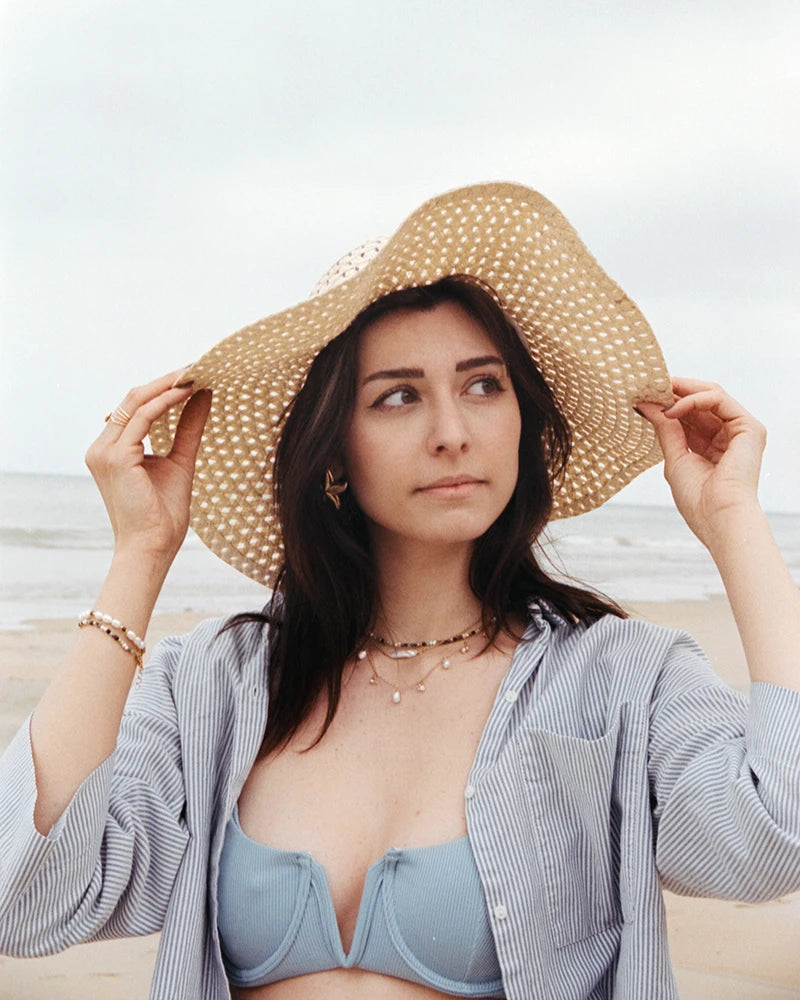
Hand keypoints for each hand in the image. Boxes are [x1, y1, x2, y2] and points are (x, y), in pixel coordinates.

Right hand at [85, 372, 211, 564]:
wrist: (152, 549)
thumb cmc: (163, 516)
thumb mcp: (180, 462)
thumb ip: (188, 429)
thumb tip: (204, 397)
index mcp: (111, 450)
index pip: (135, 407)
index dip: (163, 388)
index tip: (194, 375)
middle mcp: (101, 447)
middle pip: (133, 399)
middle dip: (167, 380)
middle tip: (198, 366)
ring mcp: (104, 451)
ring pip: (136, 402)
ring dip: (168, 385)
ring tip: (197, 374)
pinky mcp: (116, 456)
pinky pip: (143, 417)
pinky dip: (167, 401)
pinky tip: (189, 392)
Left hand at [636, 378, 765, 547]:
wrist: (718, 518)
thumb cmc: (698, 500)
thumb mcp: (674, 458)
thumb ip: (665, 429)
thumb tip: (648, 405)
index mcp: (711, 446)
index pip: (689, 415)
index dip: (667, 402)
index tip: (642, 394)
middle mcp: (728, 436)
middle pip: (700, 401)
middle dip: (673, 391)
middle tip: (647, 384)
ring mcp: (740, 430)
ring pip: (711, 394)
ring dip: (681, 390)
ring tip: (656, 391)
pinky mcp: (749, 427)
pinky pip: (719, 400)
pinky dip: (693, 399)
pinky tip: (672, 407)